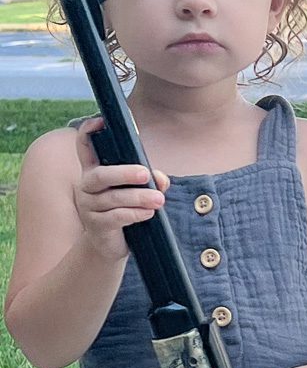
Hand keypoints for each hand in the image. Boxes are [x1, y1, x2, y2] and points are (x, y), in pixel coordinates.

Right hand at [74, 116, 169, 262]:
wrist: (109, 245)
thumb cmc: (124, 210)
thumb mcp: (136, 192)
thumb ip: (148, 182)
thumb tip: (161, 180)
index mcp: (93, 171)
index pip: (84, 147)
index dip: (88, 132)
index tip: (100, 121)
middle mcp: (86, 186)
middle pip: (101, 175)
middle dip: (125, 173)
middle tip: (146, 174)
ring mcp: (89, 206)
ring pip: (113, 198)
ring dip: (139, 197)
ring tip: (159, 200)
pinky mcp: (96, 226)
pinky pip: (116, 217)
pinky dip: (134, 214)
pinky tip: (148, 214)